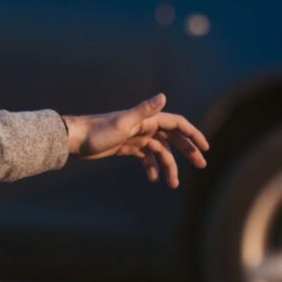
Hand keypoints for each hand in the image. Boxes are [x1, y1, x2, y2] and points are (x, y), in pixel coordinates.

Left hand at [62, 94, 209, 188]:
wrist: (75, 139)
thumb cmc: (98, 131)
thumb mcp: (123, 123)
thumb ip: (144, 111)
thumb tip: (163, 96)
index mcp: (148, 119)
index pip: (178, 124)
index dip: (193, 135)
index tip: (205, 148)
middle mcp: (145, 126)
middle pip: (174, 138)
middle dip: (188, 152)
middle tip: (201, 166)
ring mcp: (137, 137)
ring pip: (160, 151)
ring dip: (169, 166)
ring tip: (172, 185)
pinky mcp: (127, 147)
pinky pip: (146, 157)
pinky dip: (152, 167)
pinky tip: (153, 179)